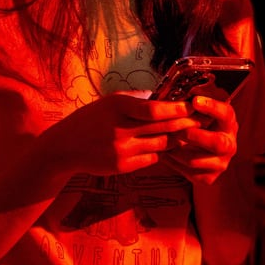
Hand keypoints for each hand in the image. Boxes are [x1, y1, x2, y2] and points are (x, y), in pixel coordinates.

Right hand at [48, 92, 195, 176]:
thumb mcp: (110, 102)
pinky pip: (152, 159)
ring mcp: (121, 150)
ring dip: (174, 139)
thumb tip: (164, 98)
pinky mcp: (122, 166)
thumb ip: (136, 100)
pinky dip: (160, 152)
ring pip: (160, 145)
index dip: (175, 109)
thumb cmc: (91, 119)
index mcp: (117, 107)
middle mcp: (119, 129)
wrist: (65, 147)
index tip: (190, 106)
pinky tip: (164, 146)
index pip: (153, 109)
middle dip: (184, 124)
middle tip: (200, 120)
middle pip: (162, 128)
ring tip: (186, 133)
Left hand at [161, 94, 238, 185]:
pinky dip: (174, 163)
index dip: (212, 107)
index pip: (226, 113)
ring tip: (163, 142)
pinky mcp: (209, 177)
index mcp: (228, 123)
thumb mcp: (197, 113)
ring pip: (197, 160)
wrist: (201, 155)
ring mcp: (221, 163)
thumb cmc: (195, 125)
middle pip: (217, 143)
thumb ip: (192, 103)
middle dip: (196, 136)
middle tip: (178, 130)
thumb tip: (179, 92)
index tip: (195, 100)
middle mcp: (229, 144)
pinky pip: (189, 172)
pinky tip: (165, 154)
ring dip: (176, 151)